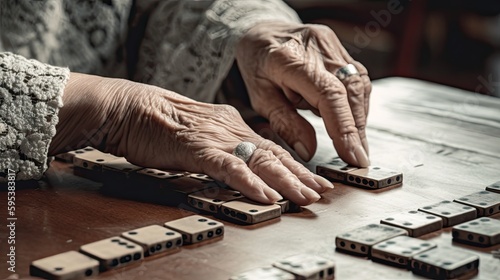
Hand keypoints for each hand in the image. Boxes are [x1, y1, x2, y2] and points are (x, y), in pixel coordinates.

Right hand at [49, 73, 332, 204]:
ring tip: (305, 197)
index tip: (313, 180)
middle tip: (320, 191)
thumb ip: (221, 146)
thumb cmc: (159, 124)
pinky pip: (230, 167)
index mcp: (232, 126)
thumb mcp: (200, 134)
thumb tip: (239, 162)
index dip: (294, 165)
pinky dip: (250, 183)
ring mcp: (216, 138)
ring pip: (260, 160)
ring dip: (285, 181)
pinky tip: (266, 196)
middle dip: (300, 175)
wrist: (131, 109)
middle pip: (274, 154)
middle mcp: (231, 130)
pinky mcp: (198, 149)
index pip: (270, 147)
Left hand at [236, 22, 370, 166]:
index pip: (329, 94)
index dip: (344, 127)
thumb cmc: (257, 65)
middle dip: (356, 129)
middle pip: (351, 89)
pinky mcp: (339, 48)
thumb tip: (308, 151)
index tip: (353, 155)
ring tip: (353, 144)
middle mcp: (317, 46)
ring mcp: (331, 44)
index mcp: (290, 59)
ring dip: (358, 117)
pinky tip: (349, 120)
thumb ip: (285, 124)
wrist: (260, 32)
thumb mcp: (260, 99)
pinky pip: (357, 77)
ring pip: (359, 84)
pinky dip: (355, 103)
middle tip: (358, 159)